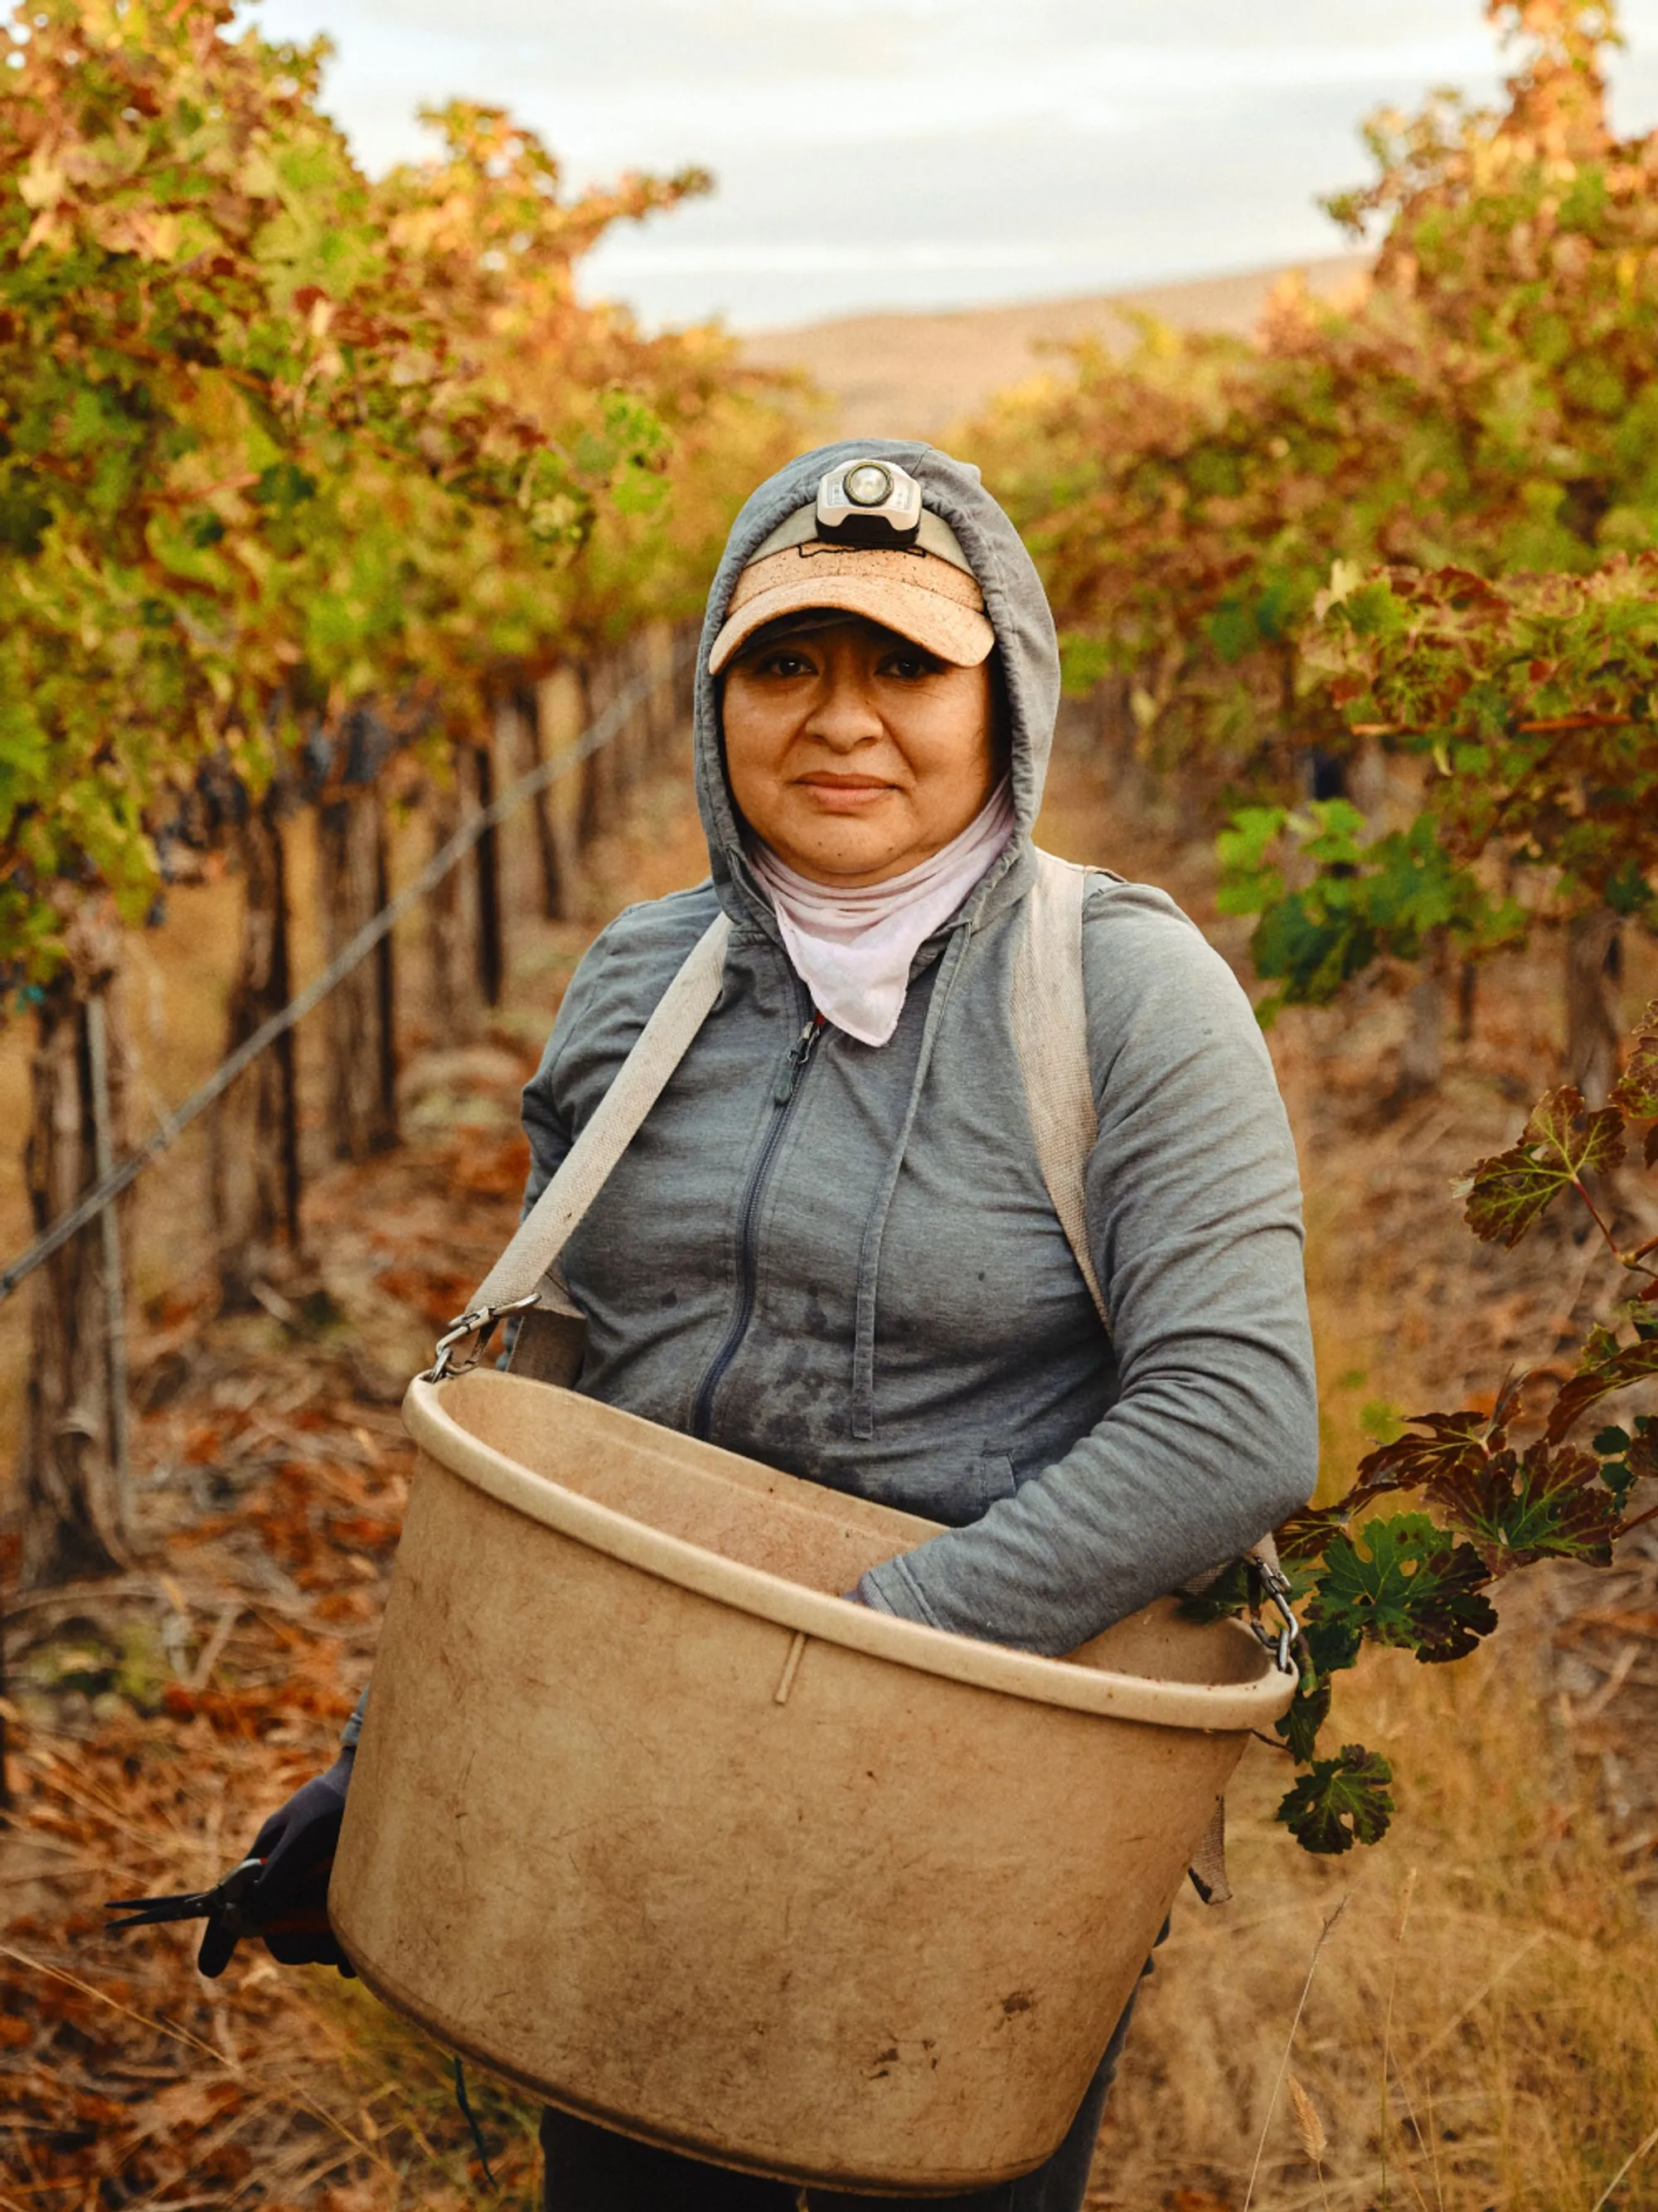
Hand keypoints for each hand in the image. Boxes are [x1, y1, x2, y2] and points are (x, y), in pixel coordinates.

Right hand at [198, 1751, 356, 1978]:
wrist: (386, 1784)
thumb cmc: (338, 1802)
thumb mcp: (307, 1833)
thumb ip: (278, 1876)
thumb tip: (248, 1921)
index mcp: (266, 1865)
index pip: (234, 1906)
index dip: (219, 1938)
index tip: (210, 1970)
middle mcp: (289, 1885)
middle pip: (279, 1935)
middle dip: (297, 1943)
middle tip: (322, 1933)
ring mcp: (318, 1895)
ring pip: (311, 1942)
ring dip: (325, 1946)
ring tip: (351, 1930)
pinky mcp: (349, 1902)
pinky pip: (342, 1943)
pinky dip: (348, 1952)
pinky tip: (356, 1954)